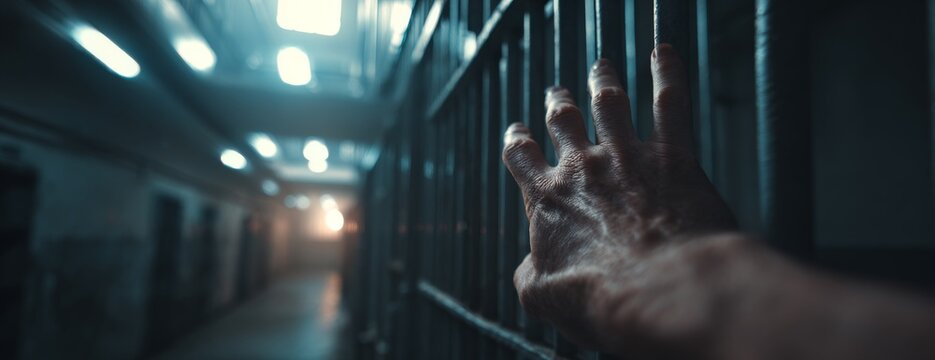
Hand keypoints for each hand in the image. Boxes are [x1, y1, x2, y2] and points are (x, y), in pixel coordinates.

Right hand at [502, 44, 736, 354]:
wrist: (660, 288)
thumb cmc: (603, 297)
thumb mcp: (544, 297)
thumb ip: (530, 275)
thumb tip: (527, 270)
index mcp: (548, 200)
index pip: (522, 159)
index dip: (517, 143)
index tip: (517, 132)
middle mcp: (583, 169)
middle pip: (563, 123)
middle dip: (557, 104)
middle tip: (556, 94)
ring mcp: (627, 157)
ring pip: (609, 103)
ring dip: (603, 80)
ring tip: (601, 67)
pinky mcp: (672, 156)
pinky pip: (670, 103)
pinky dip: (668, 73)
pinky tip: (665, 54)